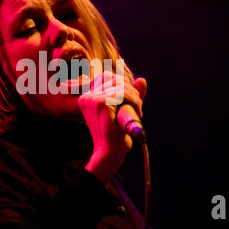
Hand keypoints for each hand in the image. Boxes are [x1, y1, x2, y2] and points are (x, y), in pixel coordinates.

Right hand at [78, 71, 146, 185]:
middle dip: (131, 90)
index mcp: (87, 98)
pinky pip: (122, 93)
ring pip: (120, 86)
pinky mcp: (99, 103)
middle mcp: (86, 97)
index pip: (107, 77)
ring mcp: (91, 99)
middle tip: (137, 106)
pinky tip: (137, 111)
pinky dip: (134, 101)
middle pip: (114, 79)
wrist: (111, 152)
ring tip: (138, 110)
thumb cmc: (116, 134)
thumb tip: (142, 80)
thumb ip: (132, 94)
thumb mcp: (124, 109)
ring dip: (135, 97)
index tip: (132, 100)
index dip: (123, 85)